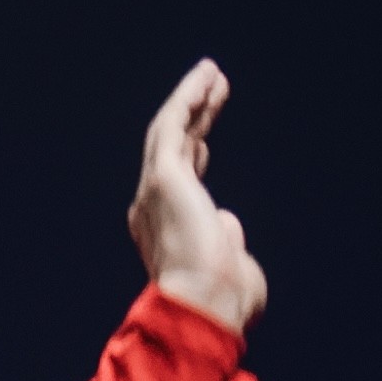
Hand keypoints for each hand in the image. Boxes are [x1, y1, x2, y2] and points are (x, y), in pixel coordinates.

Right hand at [129, 60, 266, 336]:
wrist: (205, 306)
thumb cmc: (223, 302)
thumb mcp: (229, 267)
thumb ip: (226, 240)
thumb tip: (227, 220)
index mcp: (166, 235)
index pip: (178, 186)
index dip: (191, 158)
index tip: (205, 140)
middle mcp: (152, 210)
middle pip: (174, 151)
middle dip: (193, 120)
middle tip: (213, 91)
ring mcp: (154, 191)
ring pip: (170, 132)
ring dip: (191, 100)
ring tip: (212, 74)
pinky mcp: (163, 175)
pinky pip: (173, 124)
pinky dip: (188, 98)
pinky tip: (206, 78)